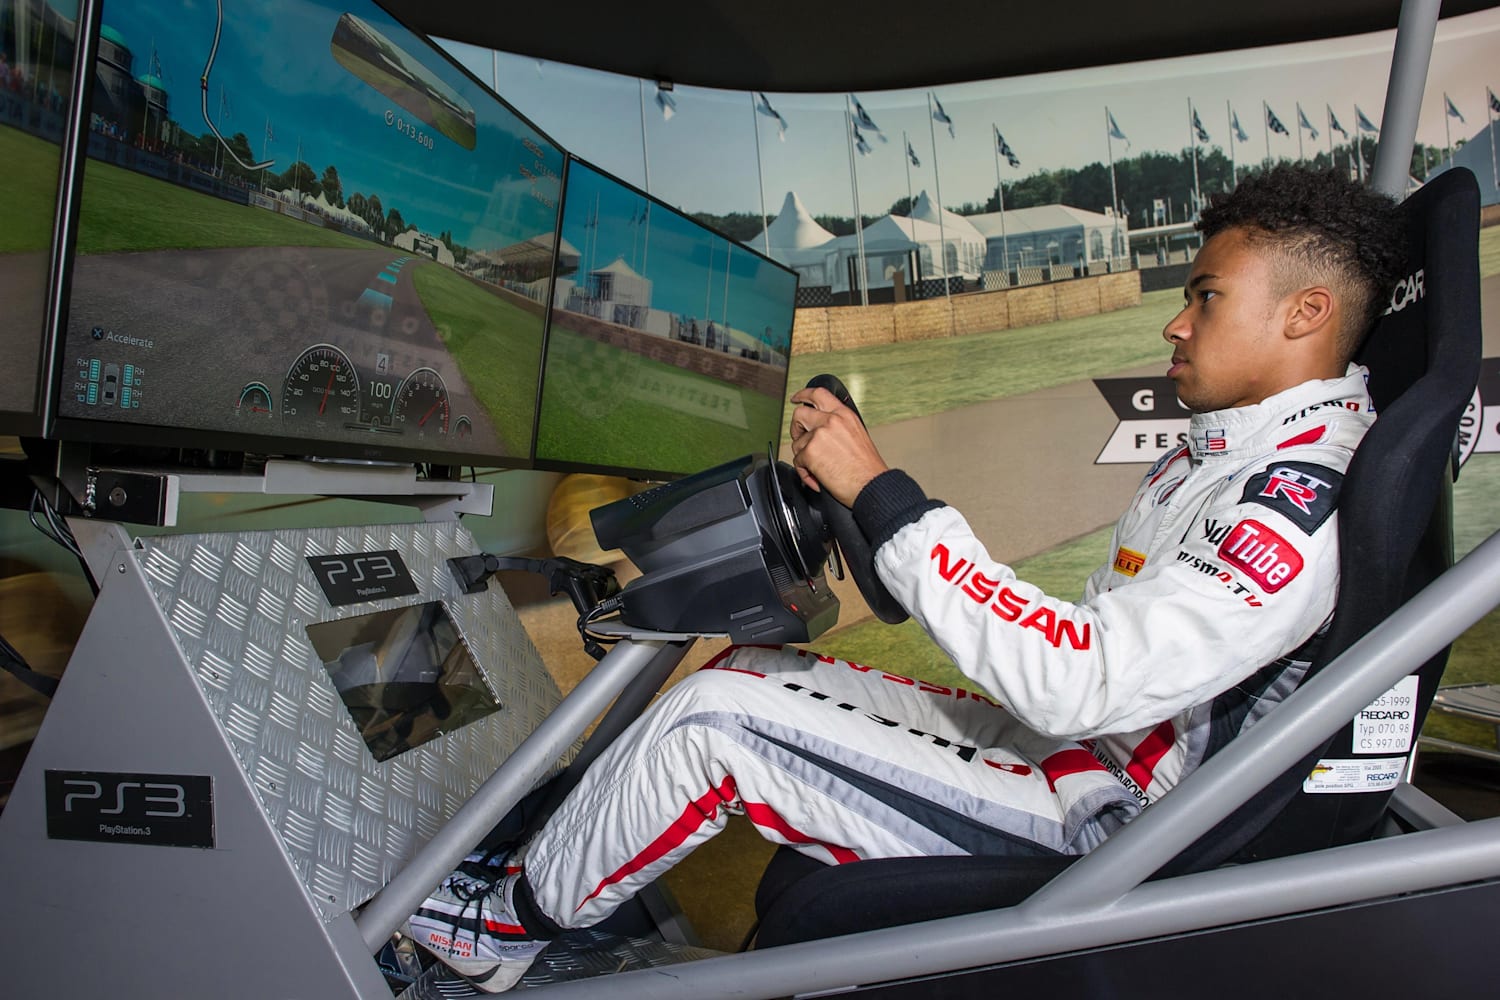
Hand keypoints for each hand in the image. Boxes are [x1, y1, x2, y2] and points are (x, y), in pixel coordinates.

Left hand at [788, 387, 888, 507]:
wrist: (872, 485)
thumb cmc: (867, 468)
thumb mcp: (856, 434)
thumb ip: (837, 426)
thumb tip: (820, 430)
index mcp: (844, 414)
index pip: (818, 394)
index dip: (803, 395)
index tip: (796, 399)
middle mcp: (831, 420)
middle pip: (799, 413)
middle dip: (796, 427)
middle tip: (800, 439)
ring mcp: (819, 435)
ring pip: (797, 442)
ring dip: (803, 456)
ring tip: (817, 467)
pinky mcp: (810, 452)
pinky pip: (798, 461)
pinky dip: (804, 472)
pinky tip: (817, 477)